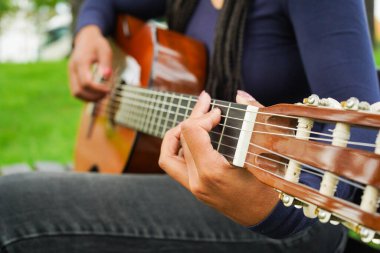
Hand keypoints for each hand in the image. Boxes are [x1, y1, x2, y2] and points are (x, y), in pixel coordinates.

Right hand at [68, 25, 112, 100]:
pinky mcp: (72, 76)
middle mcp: (72, 68)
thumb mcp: (105, 50)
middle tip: (106, 95)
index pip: (86, 82)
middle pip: (78, 91)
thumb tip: (107, 76)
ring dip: (89, 98)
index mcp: (80, 62)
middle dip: (93, 97)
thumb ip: (106, 63)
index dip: (98, 90)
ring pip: (75, 93)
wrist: (86, 38)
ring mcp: (70, 73)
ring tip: (102, 96)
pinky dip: (86, 95)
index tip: (109, 90)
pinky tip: (97, 93)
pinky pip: (76, 90)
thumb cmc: (97, 44)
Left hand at [159, 90, 278, 225]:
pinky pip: (175, 164)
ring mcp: (193, 187)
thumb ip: (254, 117)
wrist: (265, 217)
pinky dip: (181, 147)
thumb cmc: (270, 185)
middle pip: (179, 139)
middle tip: (204, 103)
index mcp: (212, 171)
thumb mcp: (264, 149)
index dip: (202, 116)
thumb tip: (240, 95)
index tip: (218, 113)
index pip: (190, 132)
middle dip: (192, 118)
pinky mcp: (194, 189)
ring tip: (194, 118)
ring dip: (179, 133)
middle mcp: (197, 181)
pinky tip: (195, 137)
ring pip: (169, 154)